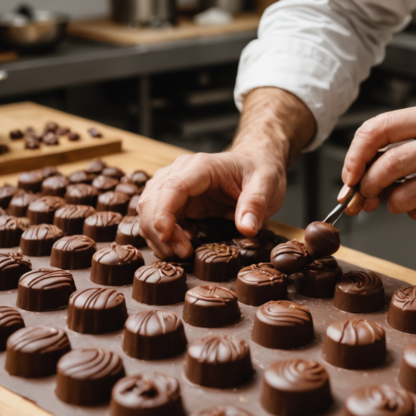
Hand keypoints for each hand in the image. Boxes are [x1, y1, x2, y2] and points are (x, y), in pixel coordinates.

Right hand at [138, 87, 314, 258]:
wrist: (257, 162)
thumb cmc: (260, 170)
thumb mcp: (267, 184)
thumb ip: (255, 205)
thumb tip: (247, 229)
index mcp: (201, 167)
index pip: (172, 188)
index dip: (163, 214)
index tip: (168, 237)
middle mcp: (181, 172)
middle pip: (152, 200)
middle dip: (159, 231)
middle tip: (182, 254)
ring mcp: (175, 185)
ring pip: (149, 211)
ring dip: (157, 236)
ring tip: (182, 253)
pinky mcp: (176, 200)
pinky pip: (158, 218)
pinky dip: (163, 235)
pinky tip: (180, 246)